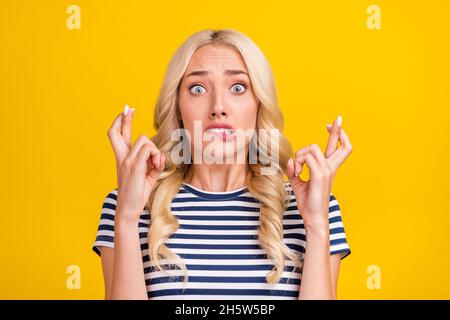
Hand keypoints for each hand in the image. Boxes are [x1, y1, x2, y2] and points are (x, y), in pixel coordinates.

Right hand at [107, 106, 164, 221]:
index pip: (117, 136)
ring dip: (155, 151)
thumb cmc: (137, 194)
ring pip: (144, 141)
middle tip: (128, 108)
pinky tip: (156, 167)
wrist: (128, 209)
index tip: (124, 112)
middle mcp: (122, 158)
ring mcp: (126, 161)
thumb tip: (159, 155)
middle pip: (117, 133)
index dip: (120, 122)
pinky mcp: (134, 166)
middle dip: (124, 119)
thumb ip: (152, 163)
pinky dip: (157, 157)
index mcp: (122, 158)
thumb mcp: (146, 175)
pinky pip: (149, 151)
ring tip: (155, 165)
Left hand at [286, 116, 352, 229]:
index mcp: (329, 169)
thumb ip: (295, 170)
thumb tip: (291, 161)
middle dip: (338, 131)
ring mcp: (327, 171)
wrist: (313, 217)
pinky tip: (297, 172)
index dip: (337, 134)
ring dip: (300, 155)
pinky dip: (298, 162)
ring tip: (297, 169)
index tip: (331, 124)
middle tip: (334, 121)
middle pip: (342, 145)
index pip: (339, 148)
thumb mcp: (298, 183)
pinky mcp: (320, 175)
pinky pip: (307, 158)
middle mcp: (331, 168)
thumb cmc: (308, 202)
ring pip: (312, 148)